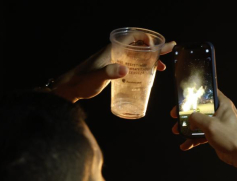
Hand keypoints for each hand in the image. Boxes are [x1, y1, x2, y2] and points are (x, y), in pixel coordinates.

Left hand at [52, 41, 175, 102]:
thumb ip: (109, 73)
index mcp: (112, 49)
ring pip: (136, 55)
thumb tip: (125, 70)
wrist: (71, 88)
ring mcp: (115, 61)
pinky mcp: (114, 70)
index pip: (133, 37)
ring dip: (149, 59)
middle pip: (138, 46)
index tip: (158, 46)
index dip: (147, 38)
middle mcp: (115, 52)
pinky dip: (142, 66)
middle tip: (166, 57)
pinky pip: (132, 64)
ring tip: (160, 68)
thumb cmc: (82, 81)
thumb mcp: (97, 77)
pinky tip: (147, 75)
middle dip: (153, 50)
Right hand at [171, 89, 236, 175]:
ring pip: (199, 123)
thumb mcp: (210, 125)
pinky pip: (202, 135)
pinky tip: (186, 145)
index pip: (209, 92)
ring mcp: (218, 124)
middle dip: (187, 114)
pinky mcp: (216, 135)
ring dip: (188, 128)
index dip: (196, 93)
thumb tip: (190, 117)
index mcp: (223, 104)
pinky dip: (194, 139)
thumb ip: (197, 118)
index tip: (184, 97)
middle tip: (176, 116)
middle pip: (200, 109)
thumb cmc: (231, 137)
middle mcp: (220, 112)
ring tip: (177, 132)